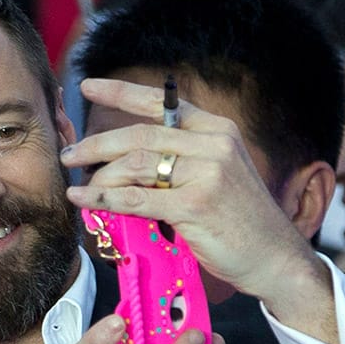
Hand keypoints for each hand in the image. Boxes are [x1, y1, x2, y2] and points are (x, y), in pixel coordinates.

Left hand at [61, 78, 334, 341]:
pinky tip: (82, 199)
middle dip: (96, 145)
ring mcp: (207, 173)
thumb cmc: (236, 218)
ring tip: (78, 185)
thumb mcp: (215, 173)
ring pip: (135, 165)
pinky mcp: (197, 205)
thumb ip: (178, 157)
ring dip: (99, 176)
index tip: (86, 85)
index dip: (119, 91)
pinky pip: (137, 199)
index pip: (160, 103)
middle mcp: (214, 143)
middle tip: (69, 155)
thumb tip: (121, 156)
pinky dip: (103, 199)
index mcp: (216, 129)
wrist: (275, 258)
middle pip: (138, 136)